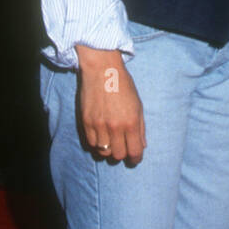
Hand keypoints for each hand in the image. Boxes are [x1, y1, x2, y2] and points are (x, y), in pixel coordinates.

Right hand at [77, 49, 145, 164]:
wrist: (102, 69)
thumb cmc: (123, 85)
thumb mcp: (138, 105)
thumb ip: (141, 127)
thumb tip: (142, 145)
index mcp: (131, 122)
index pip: (135, 152)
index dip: (136, 158)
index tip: (135, 158)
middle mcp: (115, 126)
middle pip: (118, 155)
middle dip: (122, 154)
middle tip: (123, 149)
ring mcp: (99, 125)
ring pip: (103, 152)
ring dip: (108, 150)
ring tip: (111, 142)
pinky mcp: (86, 122)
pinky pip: (91, 143)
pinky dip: (97, 144)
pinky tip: (101, 137)